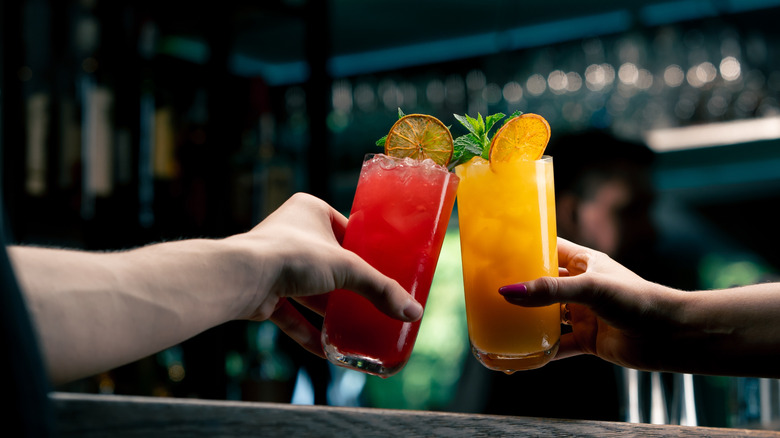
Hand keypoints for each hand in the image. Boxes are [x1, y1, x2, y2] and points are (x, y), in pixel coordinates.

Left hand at [231, 193, 422, 357]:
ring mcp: (275, 264)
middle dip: (347, 284)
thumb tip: (413, 312)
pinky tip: (328, 349)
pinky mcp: (264, 292)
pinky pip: (292, 313)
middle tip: (373, 299)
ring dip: (329, 310)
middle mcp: (290, 232)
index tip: (382, 266)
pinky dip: (308, 331)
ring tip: (355, 327)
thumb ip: (380, 289)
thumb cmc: (293, 255)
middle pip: (329, 262)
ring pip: (310, 290)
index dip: (363, 248)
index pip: (345, 228)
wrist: (242, 277)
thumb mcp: (347, 268)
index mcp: (310, 210)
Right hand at [498, 237, 685, 371]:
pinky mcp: (588, 340)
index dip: (522, 248)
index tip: (494, 249)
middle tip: (485, 290)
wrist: (671, 336)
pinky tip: (520, 357)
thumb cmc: (637, 300)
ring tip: (496, 323)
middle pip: (540, 284)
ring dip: (525, 321)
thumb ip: (549, 291)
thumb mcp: (590, 288)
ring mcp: (583, 313)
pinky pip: (557, 345)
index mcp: (583, 262)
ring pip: (545, 316)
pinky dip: (540, 351)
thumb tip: (507, 293)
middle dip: (517, 288)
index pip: (546, 248)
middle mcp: (580, 286)